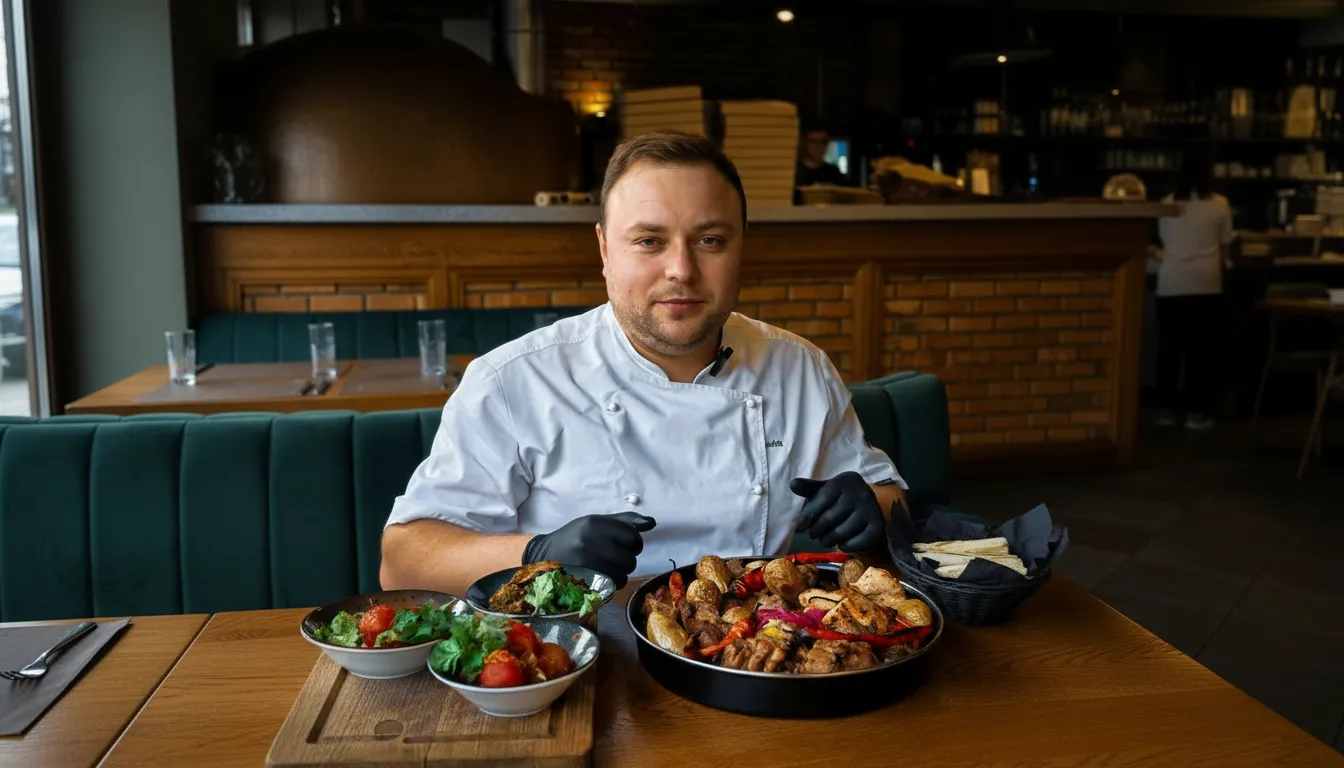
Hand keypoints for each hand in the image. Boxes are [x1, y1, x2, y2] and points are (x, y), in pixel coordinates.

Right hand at [522, 512, 656, 587]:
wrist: (544, 556)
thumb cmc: (574, 538)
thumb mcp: (595, 523)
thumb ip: (625, 522)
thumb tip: (652, 522)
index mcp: (594, 523)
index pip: (632, 536)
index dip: (634, 543)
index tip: (626, 545)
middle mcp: (589, 541)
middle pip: (629, 558)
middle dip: (627, 560)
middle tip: (614, 558)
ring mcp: (585, 563)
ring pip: (622, 574)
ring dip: (620, 574)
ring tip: (606, 568)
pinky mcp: (582, 581)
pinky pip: (611, 586)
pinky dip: (611, 584)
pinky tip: (601, 577)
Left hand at [789, 472, 885, 552]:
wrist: (869, 507)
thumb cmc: (841, 498)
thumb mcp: (825, 490)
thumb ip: (809, 488)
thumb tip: (793, 484)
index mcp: (845, 480)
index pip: (821, 498)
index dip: (808, 515)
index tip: (800, 527)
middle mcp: (861, 492)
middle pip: (830, 517)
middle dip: (816, 530)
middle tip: (812, 535)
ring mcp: (871, 509)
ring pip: (841, 532)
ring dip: (828, 540)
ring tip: (824, 540)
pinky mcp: (878, 526)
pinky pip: (856, 542)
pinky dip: (845, 546)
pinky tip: (841, 544)